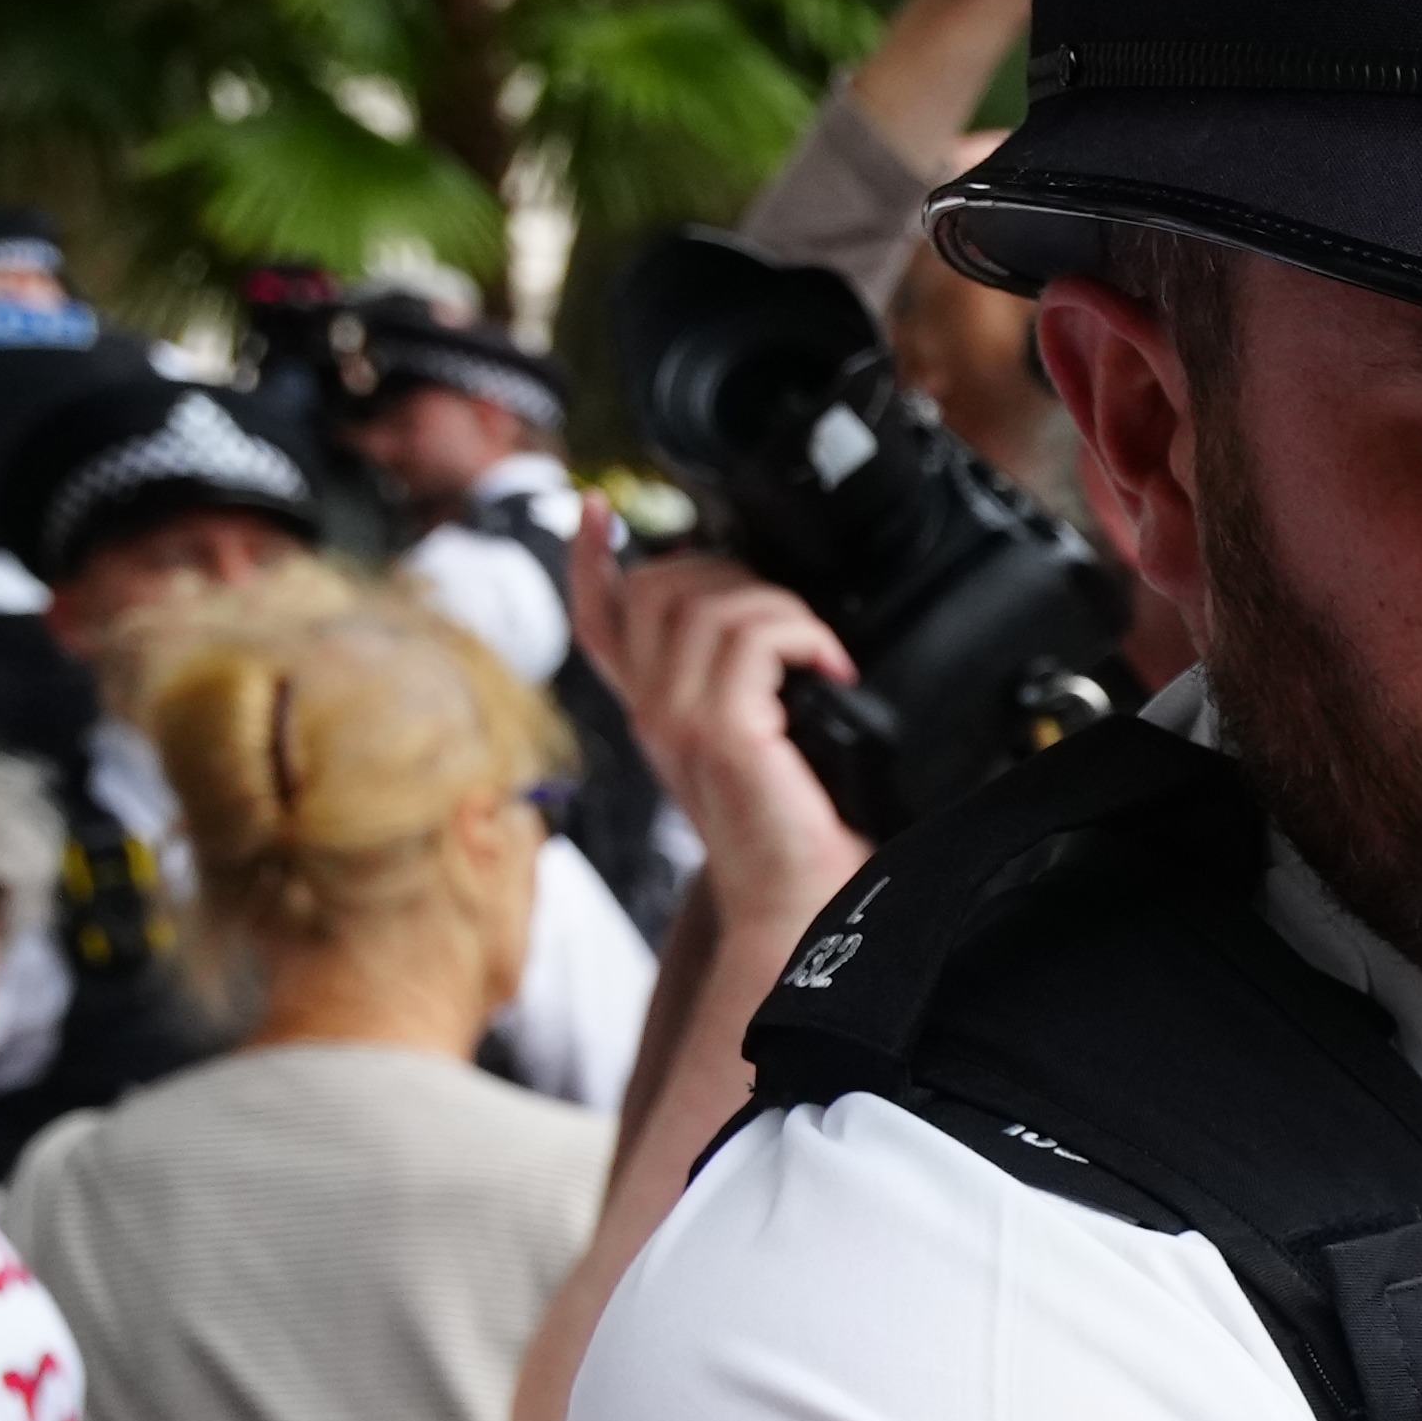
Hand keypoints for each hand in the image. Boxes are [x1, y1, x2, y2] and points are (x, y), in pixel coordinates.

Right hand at [574, 527, 865, 922]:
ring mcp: (677, 722)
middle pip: (653, 589)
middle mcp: (652, 714)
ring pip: (704, 604)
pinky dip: (802, 635)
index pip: (597, 620)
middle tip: (789, 617)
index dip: (589, 557)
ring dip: (776, 605)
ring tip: (818, 649)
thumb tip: (790, 640)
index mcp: (656, 714)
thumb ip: (751, 696)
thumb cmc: (797, 841)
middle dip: (726, 573)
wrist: (800, 911)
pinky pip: (751, 638)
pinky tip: (832, 667)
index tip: (597, 509)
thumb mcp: (766, 752)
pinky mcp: (718, 735)